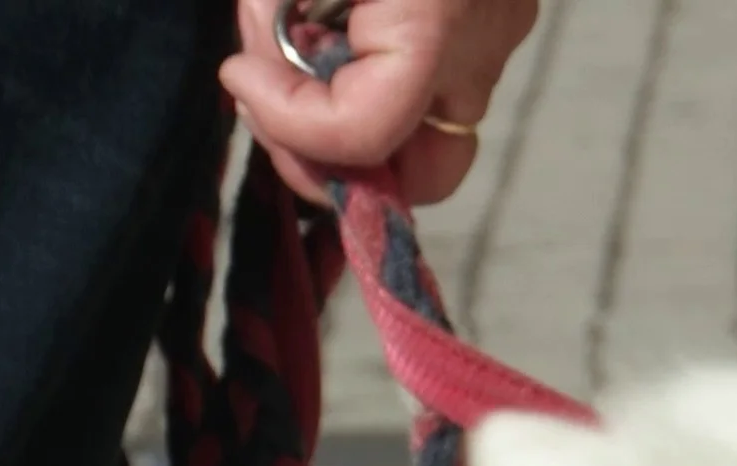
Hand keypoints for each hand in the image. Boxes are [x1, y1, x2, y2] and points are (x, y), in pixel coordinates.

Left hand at [222, 0, 542, 206]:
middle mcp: (484, 47)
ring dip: (350, 127)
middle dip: (332, 159)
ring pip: (428, 141)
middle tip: (267, 99)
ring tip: (298, 57)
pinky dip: (374, 85)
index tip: (238, 75)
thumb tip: (261, 83)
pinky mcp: (492, 26)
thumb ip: (273, 19)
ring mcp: (498, 41)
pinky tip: (336, 42)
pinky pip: (431, 94)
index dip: (289, 124)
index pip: (367, 133)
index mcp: (439, 18)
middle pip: (421, 175)